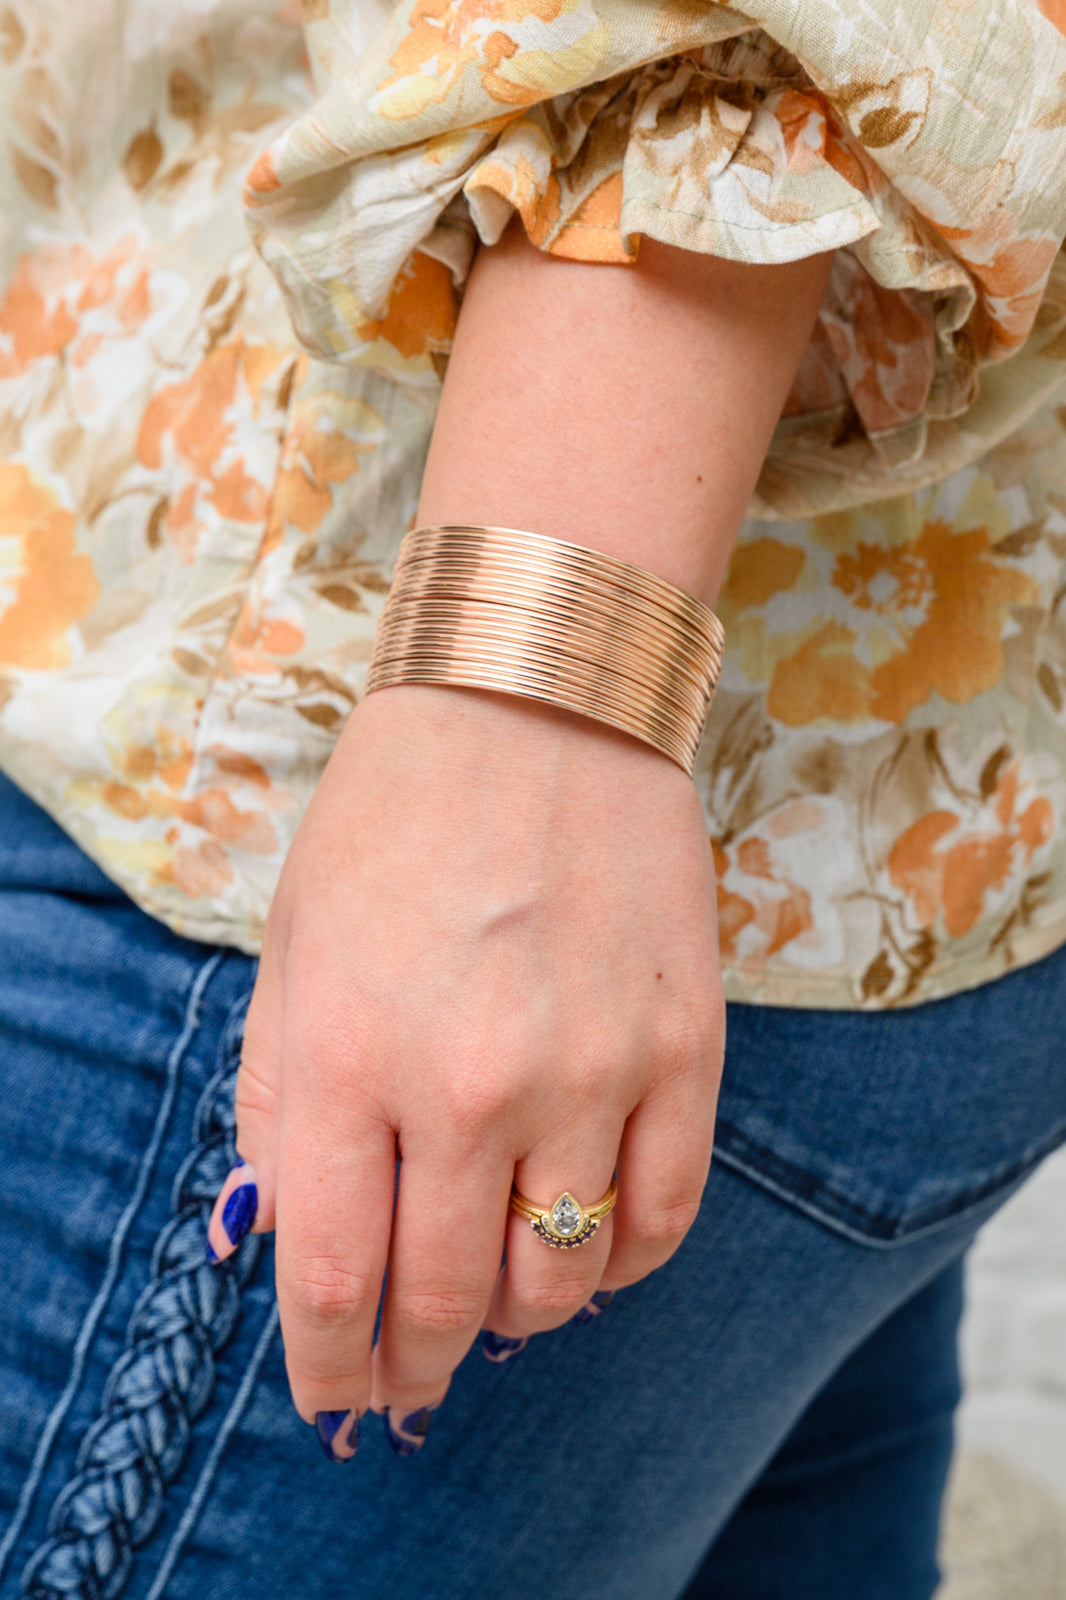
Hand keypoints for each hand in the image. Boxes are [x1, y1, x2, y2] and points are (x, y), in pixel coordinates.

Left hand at [210, 682, 723, 1453]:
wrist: (539, 699)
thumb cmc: (394, 817)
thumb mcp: (290, 945)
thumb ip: (275, 1100)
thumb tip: (290, 1236)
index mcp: (346, 1053)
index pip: (332, 1278)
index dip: (329, 1364)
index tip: (335, 1397)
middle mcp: (467, 1084)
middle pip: (444, 1301)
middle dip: (416, 1361)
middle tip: (411, 1374)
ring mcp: (590, 1072)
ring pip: (561, 1279)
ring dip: (518, 1315)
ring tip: (496, 1295)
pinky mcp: (684, 1050)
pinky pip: (665, 1217)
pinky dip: (623, 1261)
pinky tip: (590, 1242)